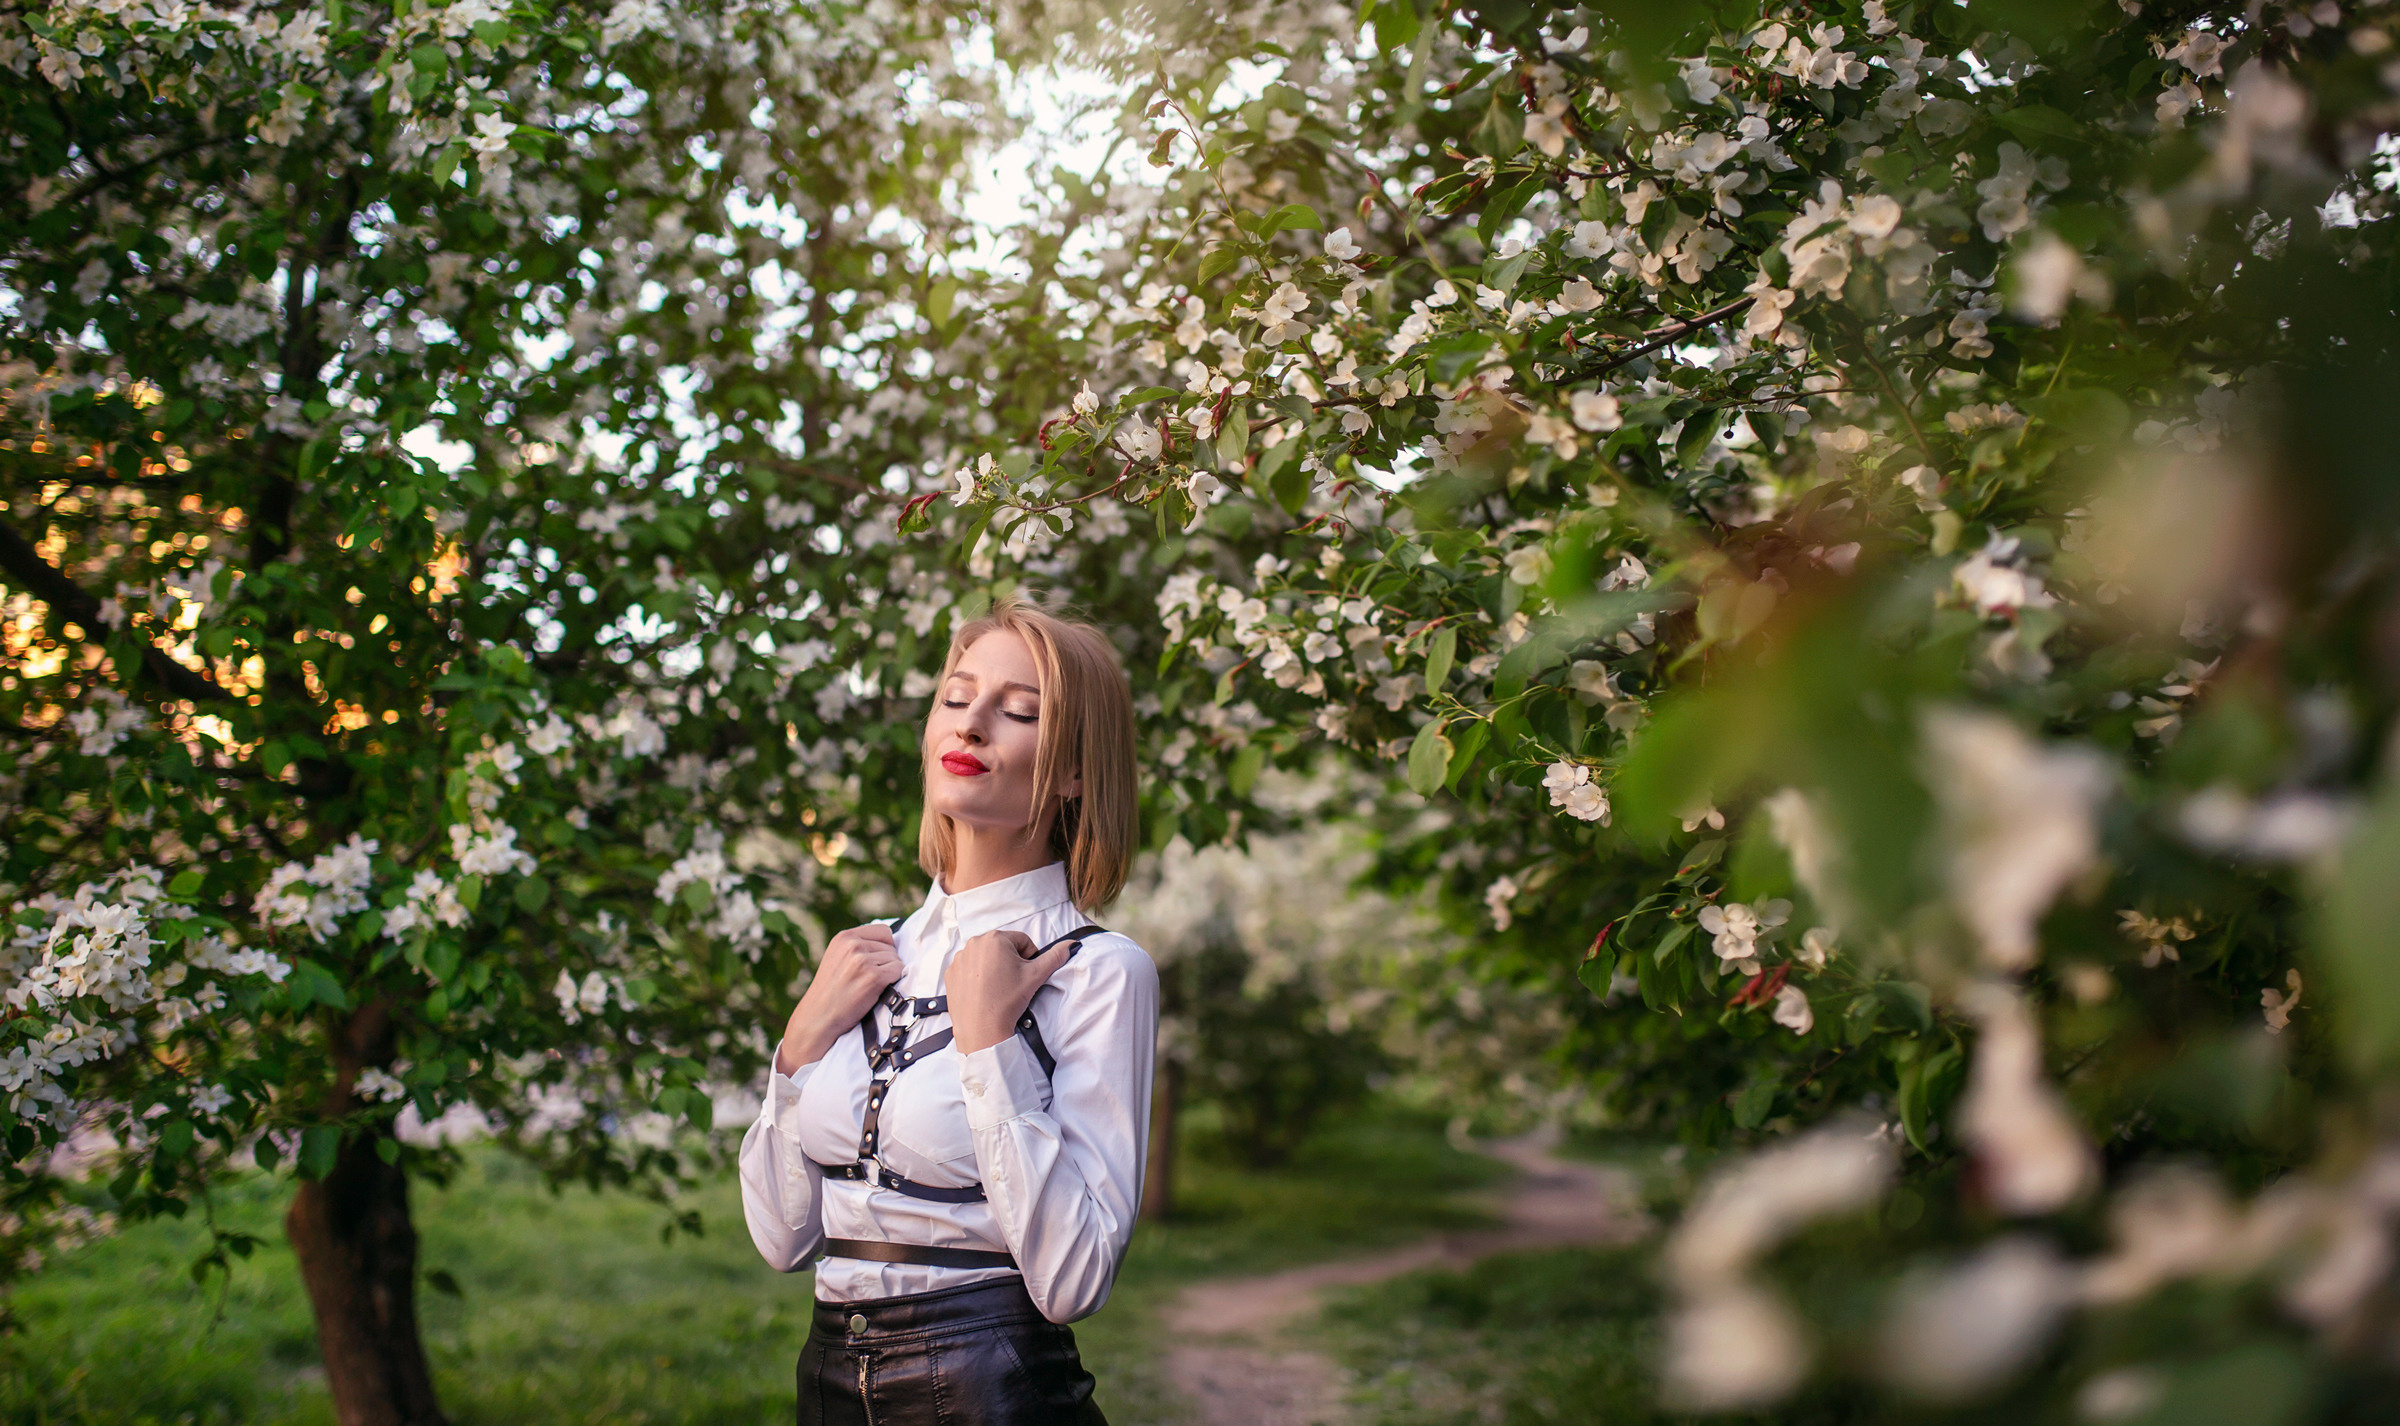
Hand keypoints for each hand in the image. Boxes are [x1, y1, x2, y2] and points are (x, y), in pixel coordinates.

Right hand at [774, 923, 903, 1074]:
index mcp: (844, 937)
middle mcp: (853, 944)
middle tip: (868, 979)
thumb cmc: (832, 992)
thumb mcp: (838, 958)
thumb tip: (893, 942)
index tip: (876, 962)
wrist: (818, 1017)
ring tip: (868, 986)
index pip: (883, 931)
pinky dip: (893, 982)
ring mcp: (862, 960)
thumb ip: (859, 946)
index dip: (885, 947)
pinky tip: (877, 990)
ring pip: (896, 959)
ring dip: (889, 974)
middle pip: (891, 946)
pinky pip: (898, 971)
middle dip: (886, 962)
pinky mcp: (873, 977)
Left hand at [946, 929, 1077, 1054]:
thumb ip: (1055, 956)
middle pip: (1002, 948)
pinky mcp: (951, 973)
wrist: (982, 1028)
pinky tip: (984, 991)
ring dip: (994, 968)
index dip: (1029, 958)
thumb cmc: (1008, 1000)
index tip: (1026, 975)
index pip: (1022, 941)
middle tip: (1012, 983)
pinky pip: (969, 968)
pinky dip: (978, 977)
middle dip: (1010, 962)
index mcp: (996, 939)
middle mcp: (974, 943)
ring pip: (986, 958)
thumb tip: (1071, 944)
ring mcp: (960, 958)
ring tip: (998, 988)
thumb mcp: (1036, 976)